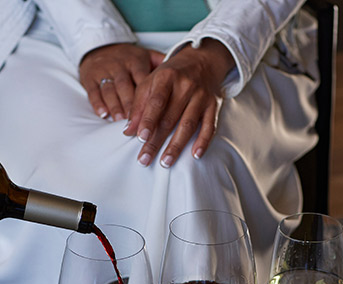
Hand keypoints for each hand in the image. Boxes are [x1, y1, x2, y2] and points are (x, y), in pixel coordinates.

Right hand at [79, 43, 164, 120]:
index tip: (155, 115)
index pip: (143, 82)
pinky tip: (104, 115)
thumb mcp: (146, 56)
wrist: (100, 45)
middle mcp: (120, 65)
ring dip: (116, 107)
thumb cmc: (128, 58)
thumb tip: (184, 73)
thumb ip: (162, 65)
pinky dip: (98, 104)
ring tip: (121, 122)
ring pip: (110, 90)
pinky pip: (93, 91)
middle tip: (137, 124)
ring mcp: (103, 71)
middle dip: (131, 107)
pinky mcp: (89, 76)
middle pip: (126, 87)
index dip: (148, 100)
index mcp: (136, 61)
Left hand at [123, 38, 234, 167]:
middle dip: (156, 141)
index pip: (156, 102)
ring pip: (188, 125)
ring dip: (176, 146)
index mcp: (166, 77)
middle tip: (145, 160)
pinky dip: (203, 141)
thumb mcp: (151, 82)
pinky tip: (196, 155)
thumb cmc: (171, 75)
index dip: (148, 120)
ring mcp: (201, 96)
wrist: (201, 61)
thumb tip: (128, 131)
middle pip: (170, 118)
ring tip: (166, 162)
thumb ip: (138, 106)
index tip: (140, 138)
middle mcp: (185, 86)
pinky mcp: (213, 106)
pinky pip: (210, 126)